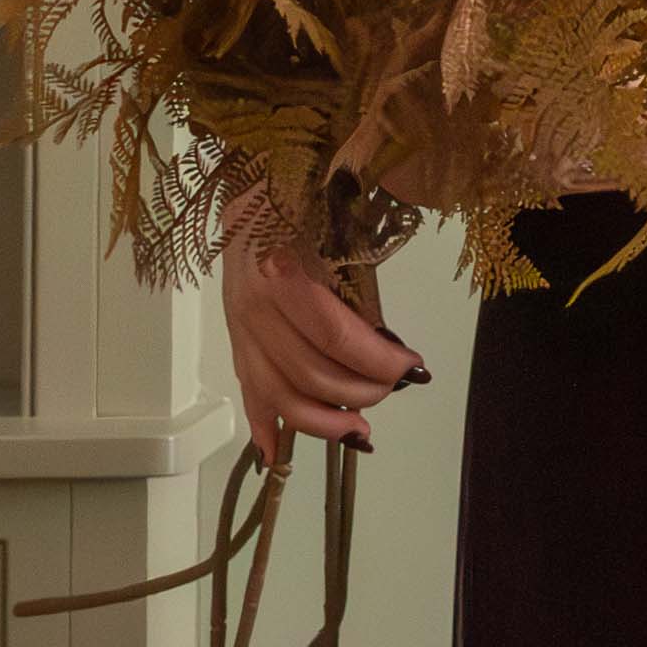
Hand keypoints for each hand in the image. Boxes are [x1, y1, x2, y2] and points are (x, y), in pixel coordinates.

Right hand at [221, 200, 426, 471]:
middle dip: (362, 391)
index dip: (377, 360)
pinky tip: (280, 456)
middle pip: (309, 372)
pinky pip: (247, 393)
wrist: (248, 191)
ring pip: (278, 395)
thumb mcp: (336, 228)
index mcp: (280, 272)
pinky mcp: (233, 342)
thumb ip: (358, 285)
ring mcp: (238, 329)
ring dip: (323, 423)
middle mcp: (253, 307)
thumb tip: (390, 345)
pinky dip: (264, 427)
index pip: (334, 335)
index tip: (413, 366)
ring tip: (362, 433)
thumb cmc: (303, 204)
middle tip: (396, 388)